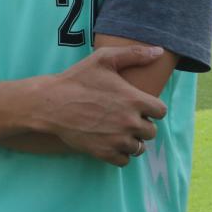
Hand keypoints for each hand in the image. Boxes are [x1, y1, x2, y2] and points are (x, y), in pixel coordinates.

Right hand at [40, 45, 167, 166]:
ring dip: (132, 140)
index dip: (151, 107)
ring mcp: (117, 140)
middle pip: (151, 131)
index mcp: (134, 100)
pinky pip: (124, 160)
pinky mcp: (104, 153)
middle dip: (141, 124)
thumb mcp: (103, 59)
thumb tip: (159, 51)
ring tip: (118, 131)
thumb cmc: (76, 80)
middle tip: (125, 117)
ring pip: (139, 147)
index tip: (139, 105)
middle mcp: (130, 122)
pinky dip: (120, 153)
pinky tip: (110, 142)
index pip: (161, 111)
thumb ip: (134, 54)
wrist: (50, 104)